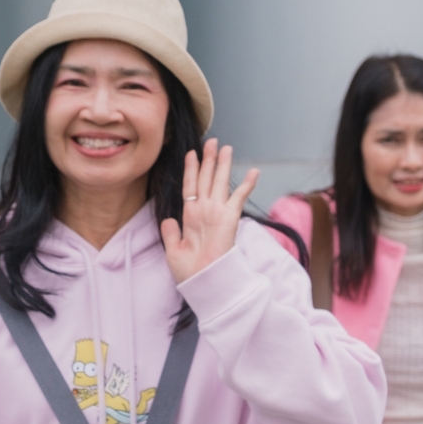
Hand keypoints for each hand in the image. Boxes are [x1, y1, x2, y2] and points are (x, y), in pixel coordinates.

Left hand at [162, 139, 258, 283]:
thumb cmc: (189, 271)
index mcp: (191, 216)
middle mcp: (205, 210)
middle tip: (212, 141)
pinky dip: (246, 184)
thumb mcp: (173, 249)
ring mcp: (218, 213)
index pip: (191, 186)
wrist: (203, 282)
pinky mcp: (230, 218)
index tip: (191, 153)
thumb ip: (170, 232)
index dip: (191, 169)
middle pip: (207, 178)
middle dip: (209, 159)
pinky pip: (239, 197)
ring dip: (223, 164)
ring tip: (226, 147)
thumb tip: (168, 219)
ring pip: (220, 181)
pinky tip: (254, 171)